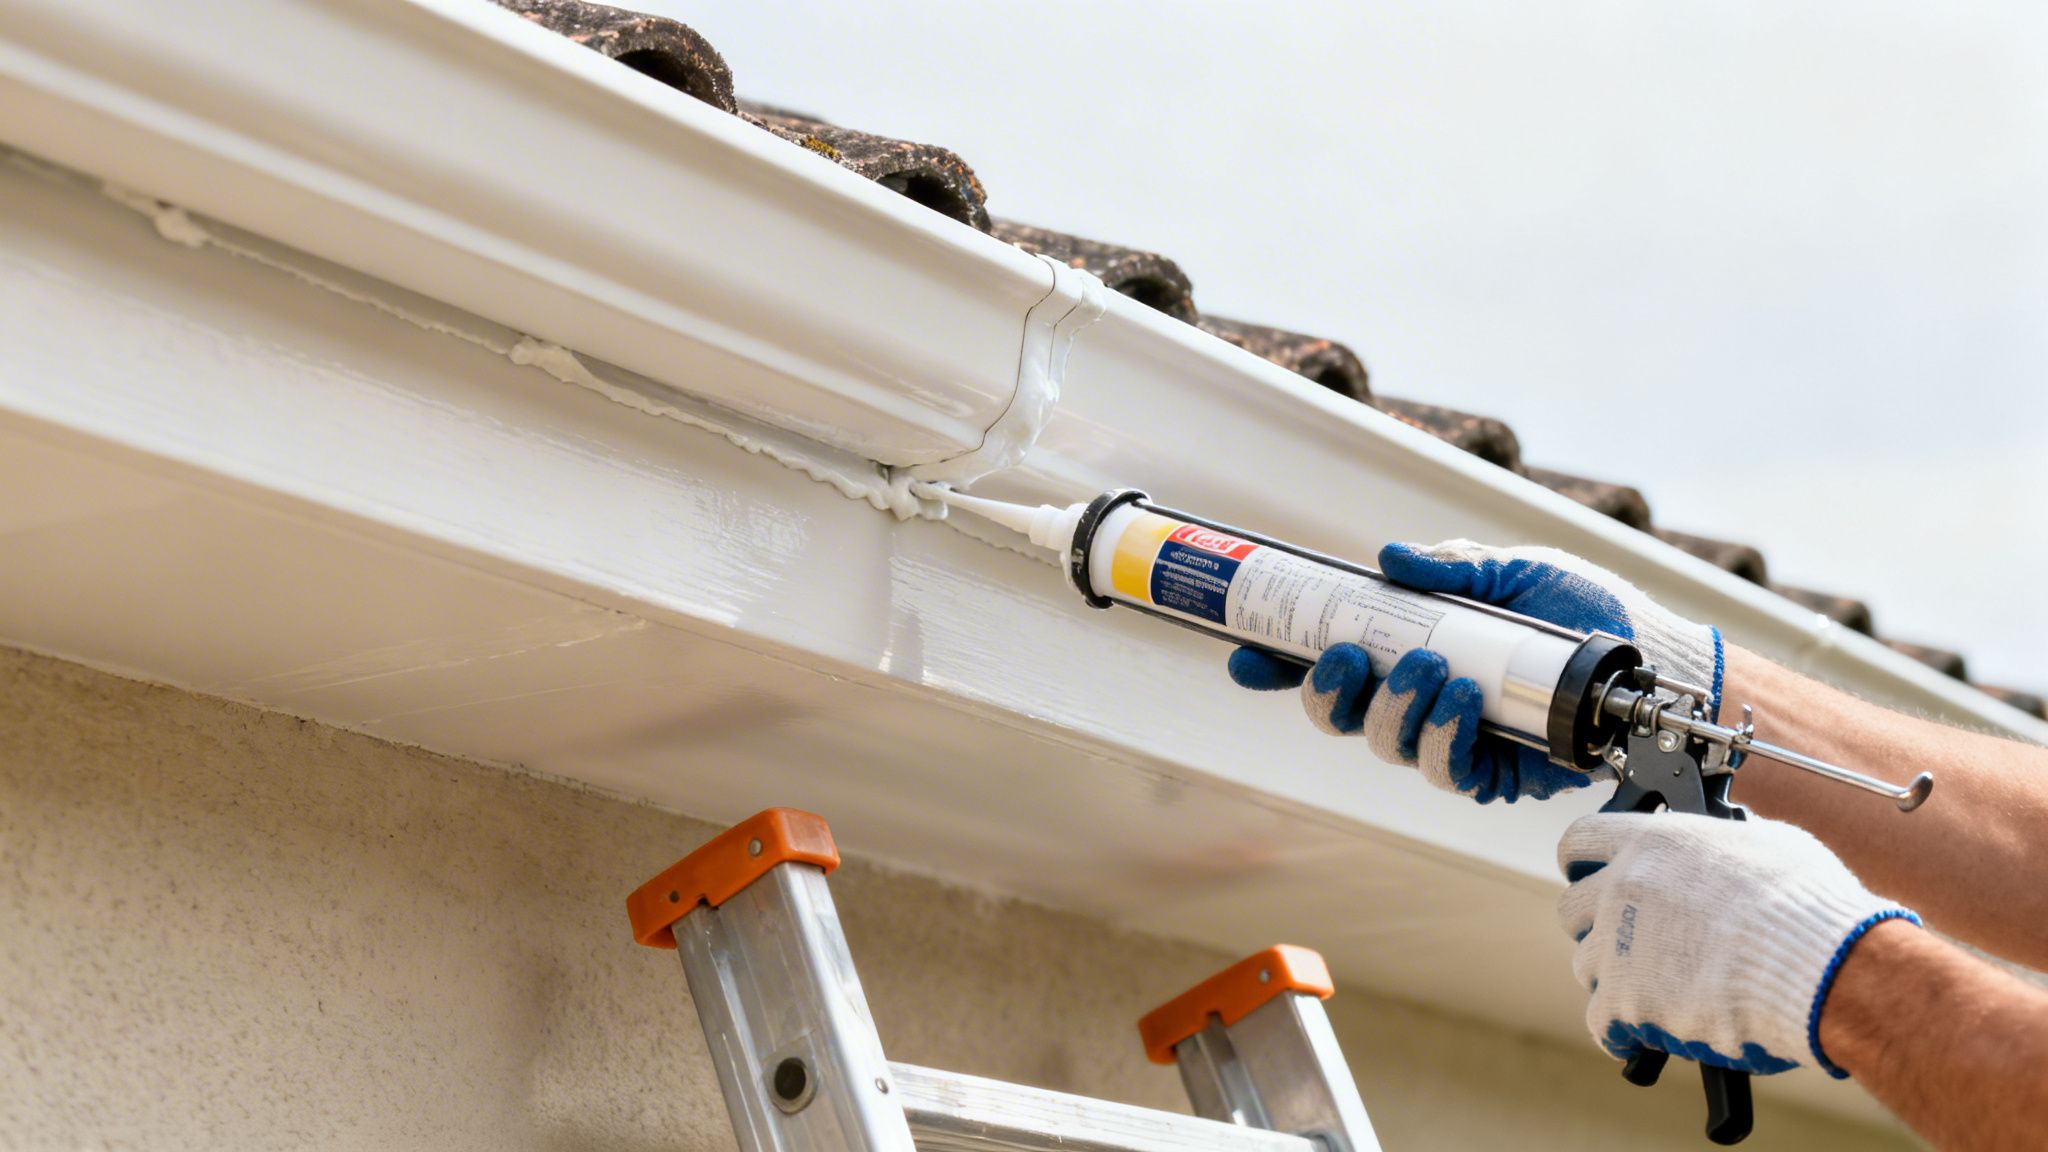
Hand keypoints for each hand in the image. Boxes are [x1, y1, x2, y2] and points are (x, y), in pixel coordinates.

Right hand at [1228, 540, 1723, 802]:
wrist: (1644, 654)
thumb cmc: (1576, 609)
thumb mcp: (1509, 571)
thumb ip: (1450, 566)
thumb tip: (1389, 558)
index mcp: (1407, 650)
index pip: (1328, 664)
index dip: (1277, 667)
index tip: (1244, 656)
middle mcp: (1416, 700)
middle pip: (1339, 715)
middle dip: (1329, 692)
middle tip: (1353, 657)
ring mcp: (1449, 739)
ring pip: (1384, 745)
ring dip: (1395, 709)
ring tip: (1436, 671)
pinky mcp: (1491, 773)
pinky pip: (1445, 772)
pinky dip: (1443, 739)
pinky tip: (1462, 705)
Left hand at [1557, 810, 1917, 1075]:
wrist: (1818, 966)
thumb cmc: (1806, 906)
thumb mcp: (1768, 845)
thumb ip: (1727, 844)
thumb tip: (1731, 843)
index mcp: (1653, 844)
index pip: (1580, 842)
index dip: (1582, 862)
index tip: (1587, 873)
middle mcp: (1623, 888)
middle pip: (1571, 906)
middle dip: (1594, 924)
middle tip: (1625, 939)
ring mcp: (1618, 945)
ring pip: (1585, 964)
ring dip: (1611, 977)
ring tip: (1648, 990)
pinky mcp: (1626, 1001)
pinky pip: (1601, 1021)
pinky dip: (1618, 1033)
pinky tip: (1635, 1039)